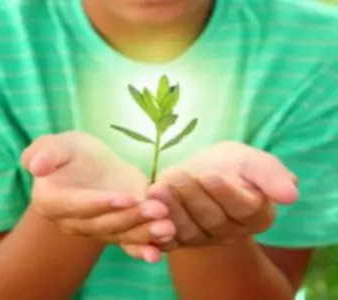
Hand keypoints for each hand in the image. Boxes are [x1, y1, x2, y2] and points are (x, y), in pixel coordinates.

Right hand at [21, 132, 174, 261]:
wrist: (90, 166)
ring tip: (167, 228)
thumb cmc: (72, 153)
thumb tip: (35, 165)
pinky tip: (159, 251)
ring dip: (143, 234)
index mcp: (53, 202)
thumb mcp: (58, 144)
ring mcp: (95, 230)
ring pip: (119, 236)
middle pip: (102, 225)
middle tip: (158, 211)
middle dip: (131, 219)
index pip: (77, 206)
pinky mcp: (115, 231)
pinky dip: (142, 250)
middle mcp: (72, 223)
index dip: (100, 204)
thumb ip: (45, 152)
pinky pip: (127, 245)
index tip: (126, 198)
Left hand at [147, 142, 297, 249]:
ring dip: (171, 209)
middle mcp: (231, 231)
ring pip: (189, 228)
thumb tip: (291, 194)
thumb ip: (271, 175)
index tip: (210, 175)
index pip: (243, 207)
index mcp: (255, 214)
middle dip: (192, 196)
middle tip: (177, 174)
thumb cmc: (232, 165)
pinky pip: (169, 238)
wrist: (203, 175)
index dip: (225, 193)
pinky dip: (157, 227)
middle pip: (212, 218)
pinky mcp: (181, 239)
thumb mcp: (252, 161)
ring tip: (158, 188)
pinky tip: (147, 208)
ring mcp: (205, 238)